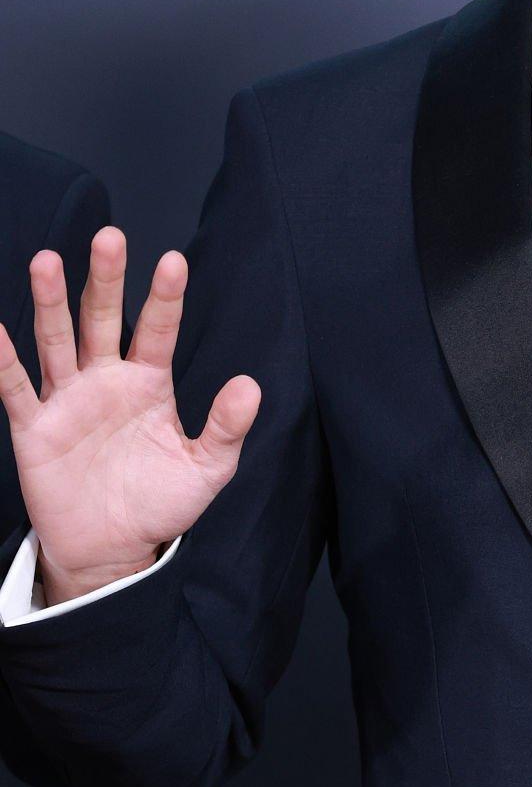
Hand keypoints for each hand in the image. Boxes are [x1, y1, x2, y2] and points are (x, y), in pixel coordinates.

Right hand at [0, 227, 259, 604]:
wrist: (112, 549)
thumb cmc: (159, 503)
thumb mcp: (205, 469)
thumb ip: (225, 428)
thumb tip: (251, 386)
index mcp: (150, 383)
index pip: (160, 330)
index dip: (166, 297)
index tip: (174, 261)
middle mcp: (106, 380)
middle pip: (104, 319)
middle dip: (106, 280)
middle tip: (111, 237)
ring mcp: (68, 399)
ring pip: (57, 340)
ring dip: (51, 302)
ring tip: (48, 260)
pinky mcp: (35, 427)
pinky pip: (16, 388)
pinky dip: (3, 360)